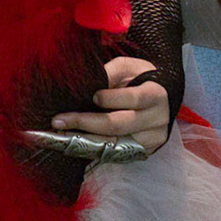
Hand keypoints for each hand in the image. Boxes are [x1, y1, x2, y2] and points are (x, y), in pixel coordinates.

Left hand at [48, 56, 169, 154]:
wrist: (162, 97)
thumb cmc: (141, 78)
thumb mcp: (129, 67)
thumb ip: (110, 73)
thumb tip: (84, 83)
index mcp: (155, 94)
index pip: (134, 98)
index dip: (111, 98)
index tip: (92, 96)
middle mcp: (157, 119)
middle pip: (118, 125)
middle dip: (85, 123)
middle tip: (58, 121)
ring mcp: (152, 139)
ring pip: (115, 143)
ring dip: (85, 140)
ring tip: (61, 134)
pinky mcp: (144, 152)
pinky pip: (116, 153)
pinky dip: (94, 149)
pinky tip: (76, 142)